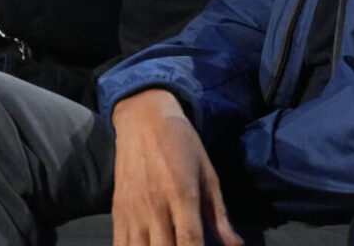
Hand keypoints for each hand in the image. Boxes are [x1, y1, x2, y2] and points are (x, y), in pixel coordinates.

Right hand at [111, 89, 241, 245]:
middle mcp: (155, 206)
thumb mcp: (207, 173)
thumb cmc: (182, 144)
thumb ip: (219, 215)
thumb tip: (236, 245)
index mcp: (182, 195)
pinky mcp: (117, 213)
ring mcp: (133, 211)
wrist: (143, 119)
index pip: (189, 241)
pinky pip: (120, 245)